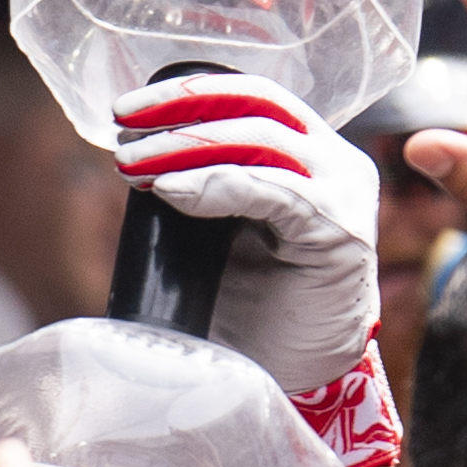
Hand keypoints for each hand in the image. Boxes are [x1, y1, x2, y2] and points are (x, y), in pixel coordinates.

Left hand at [110, 76, 382, 395]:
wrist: (288, 373)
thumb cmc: (250, 306)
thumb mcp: (217, 231)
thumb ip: (200, 184)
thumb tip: (135, 154)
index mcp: (306, 152)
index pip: (250, 97)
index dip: (188, 93)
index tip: (126, 109)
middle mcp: (334, 162)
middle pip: (257, 105)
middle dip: (180, 109)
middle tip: (123, 126)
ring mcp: (344, 194)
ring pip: (262, 140)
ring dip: (187, 146)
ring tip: (132, 165)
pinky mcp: (341, 234)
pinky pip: (277, 192)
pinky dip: (219, 186)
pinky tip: (173, 192)